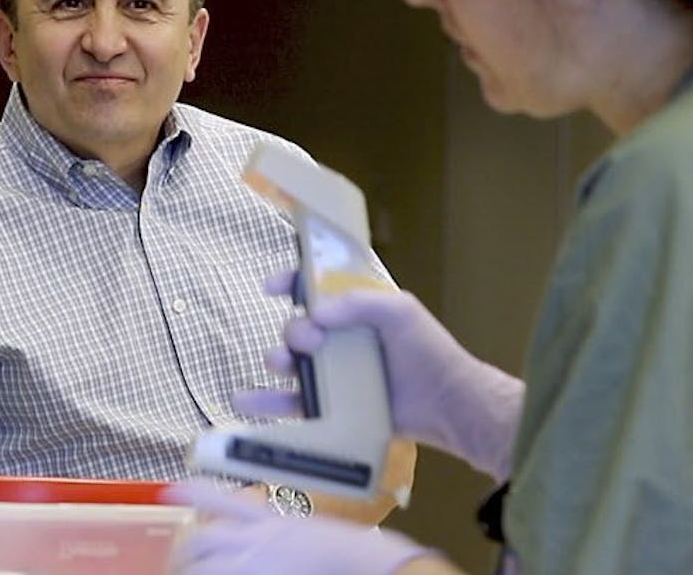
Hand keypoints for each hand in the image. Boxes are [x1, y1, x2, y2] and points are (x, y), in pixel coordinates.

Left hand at [166, 481, 432, 574]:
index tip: (170, 489)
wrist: (362, 561)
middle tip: (177, 560)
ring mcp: (257, 561)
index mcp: (270, 520)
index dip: (194, 493)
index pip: (223, 499)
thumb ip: (277, 532)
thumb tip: (259, 538)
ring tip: (181, 573)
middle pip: (204, 536)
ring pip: (206, 562)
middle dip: (185, 549)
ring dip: (190, 568)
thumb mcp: (305, 530)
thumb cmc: (343, 549)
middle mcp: (259, 538)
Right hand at [235, 274, 522, 480]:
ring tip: (286, 363)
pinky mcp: (332, 409)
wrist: (447, 403)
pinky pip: (293, 404)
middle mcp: (340, 341)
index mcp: (356, 313)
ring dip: (278, 358)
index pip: (315, 291)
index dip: (291, 284)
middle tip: (312, 340)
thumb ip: (358, 302)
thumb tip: (314, 313)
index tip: (272, 286)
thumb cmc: (429, 352)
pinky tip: (246, 400)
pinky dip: (266, 402)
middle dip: (294, 329)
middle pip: (298, 327)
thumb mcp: (399, 311)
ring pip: (290, 362)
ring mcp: (335, 376)